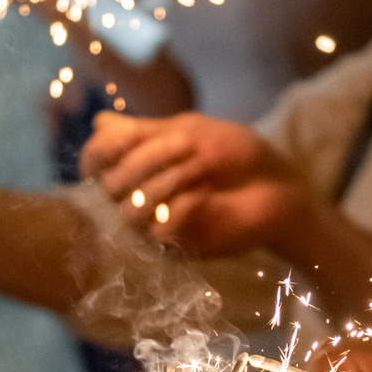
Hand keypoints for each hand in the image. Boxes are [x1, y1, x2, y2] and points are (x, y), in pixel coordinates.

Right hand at [81, 110, 308, 257]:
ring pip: (129, 210)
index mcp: (135, 165)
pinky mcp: (175, 248)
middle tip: (187, 146)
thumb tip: (99, 123)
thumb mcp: (190, 132)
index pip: (93, 159)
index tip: (132, 135)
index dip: (102, 148)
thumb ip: (146, 131)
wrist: (278, 189)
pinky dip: (185, 203)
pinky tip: (208, 193)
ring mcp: (152, 226)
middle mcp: (135, 196)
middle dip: (147, 157)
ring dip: (167, 180)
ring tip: (201, 168)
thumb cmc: (237, 156)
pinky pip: (159, 228)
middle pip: (109, 182)